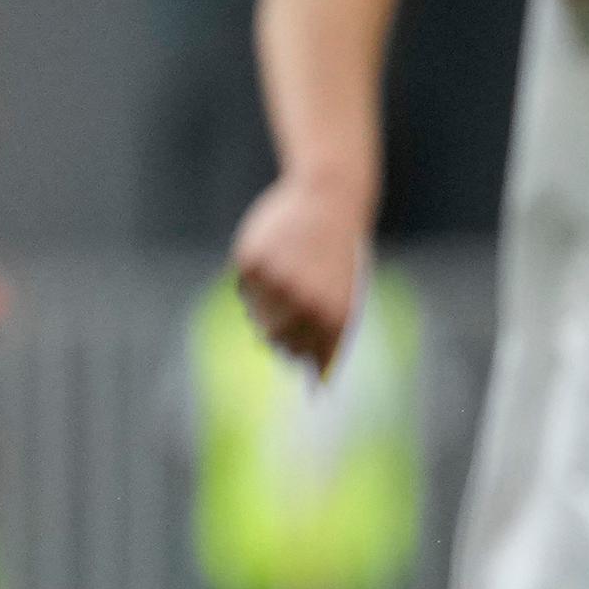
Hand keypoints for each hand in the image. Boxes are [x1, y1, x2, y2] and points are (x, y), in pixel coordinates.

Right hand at [230, 172, 370, 373]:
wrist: (329, 201)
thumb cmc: (338, 256)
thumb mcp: (344, 298)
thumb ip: (328, 341)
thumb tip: (317, 387)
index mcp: (333, 318)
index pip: (299, 353)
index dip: (294, 343)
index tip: (297, 325)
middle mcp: (305, 304)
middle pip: (271, 337)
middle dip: (275, 322)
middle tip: (290, 292)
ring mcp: (277, 284)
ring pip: (255, 312)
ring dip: (264, 299)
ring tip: (287, 270)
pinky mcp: (253, 262)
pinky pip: (244, 284)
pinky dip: (253, 275)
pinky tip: (273, 253)